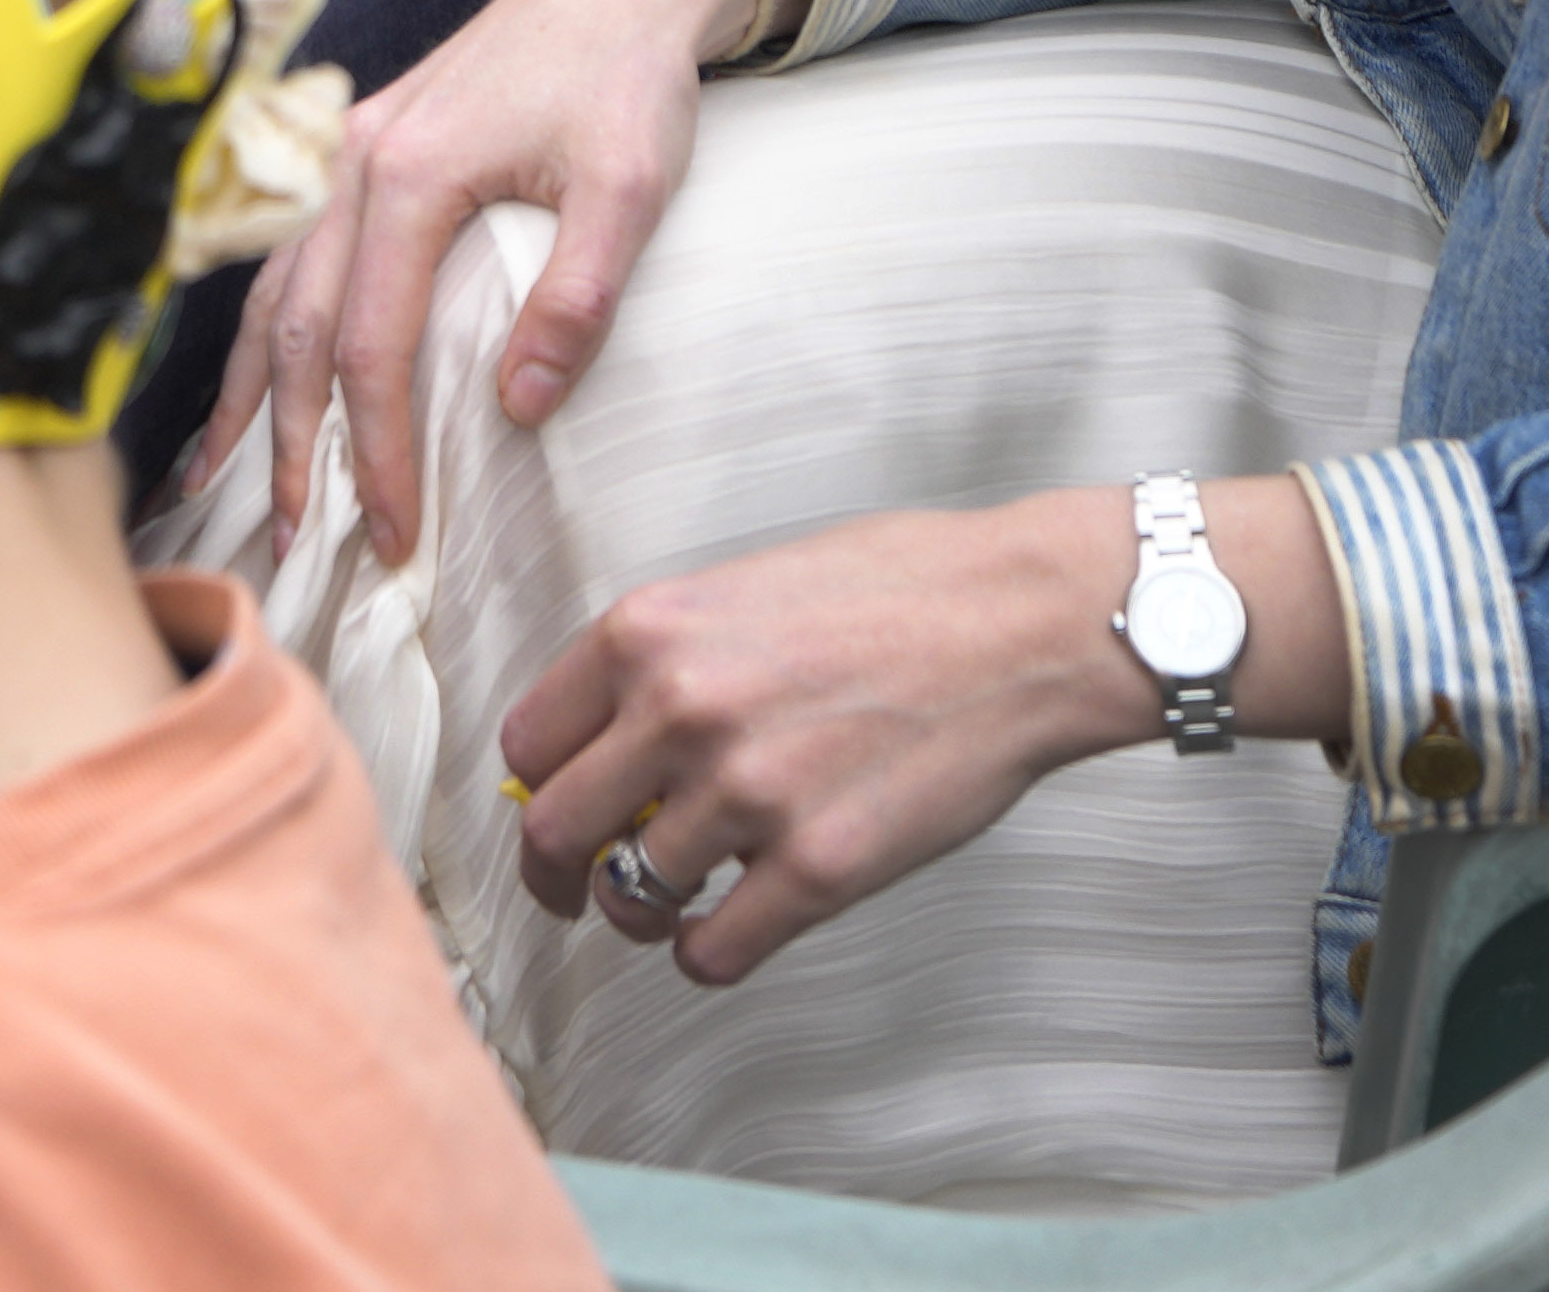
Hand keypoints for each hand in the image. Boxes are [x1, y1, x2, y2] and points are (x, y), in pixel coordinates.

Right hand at [233, 0, 765, 560]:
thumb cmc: (628, 77)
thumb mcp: (630, 187)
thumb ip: (576, 296)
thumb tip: (518, 408)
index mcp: (409, 173)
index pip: (370, 345)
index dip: (376, 449)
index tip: (395, 534)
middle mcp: (351, 162)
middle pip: (295, 328)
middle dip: (288, 443)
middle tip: (296, 540)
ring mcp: (344, 151)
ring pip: (270, 290)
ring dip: (251, 392)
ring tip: (225, 479)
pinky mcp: (357, 147)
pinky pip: (289, 253)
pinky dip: (264, 327)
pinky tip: (257, 373)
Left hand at [493, 488, 1145, 988]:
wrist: (1020, 622)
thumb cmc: (893, 593)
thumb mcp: (738, 591)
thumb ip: (662, 663)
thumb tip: (602, 744)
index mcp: (647, 632)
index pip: (529, 742)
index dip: (536, 788)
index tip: (552, 813)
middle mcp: (679, 712)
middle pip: (552, 830)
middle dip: (554, 873)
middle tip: (572, 890)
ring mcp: (749, 794)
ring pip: (630, 897)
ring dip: (641, 911)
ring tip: (676, 900)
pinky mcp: (819, 868)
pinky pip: (714, 953)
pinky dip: (706, 956)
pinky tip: (728, 929)